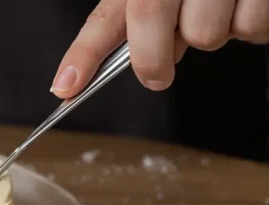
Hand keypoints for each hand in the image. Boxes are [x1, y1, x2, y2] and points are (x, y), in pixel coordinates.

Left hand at [51, 0, 268, 96]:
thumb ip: (150, 20)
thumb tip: (150, 63)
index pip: (105, 17)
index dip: (82, 54)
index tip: (64, 87)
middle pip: (151, 27)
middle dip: (153, 62)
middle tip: (160, 71)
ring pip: (205, 36)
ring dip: (214, 35)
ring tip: (222, 6)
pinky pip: (250, 28)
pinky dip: (251, 27)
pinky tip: (247, 2)